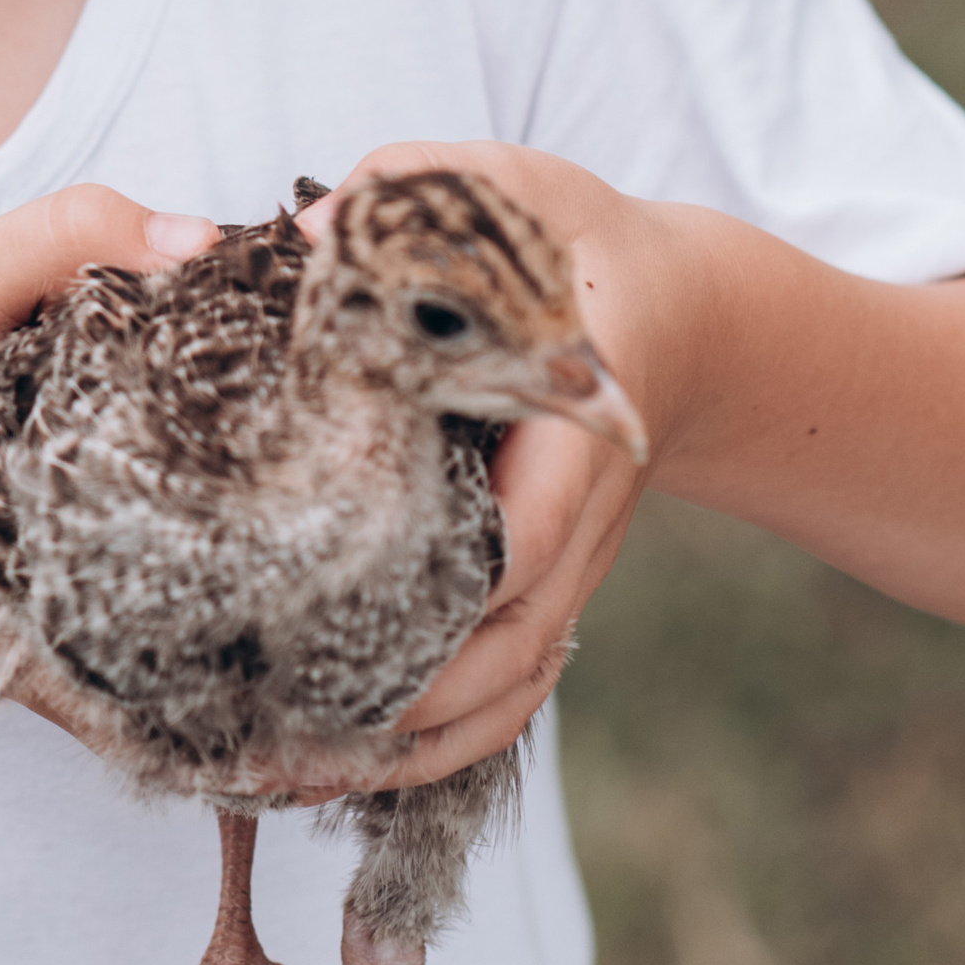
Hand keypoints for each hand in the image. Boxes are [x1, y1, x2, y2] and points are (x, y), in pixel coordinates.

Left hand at [290, 141, 708, 792]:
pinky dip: (433, 744)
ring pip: (508, 690)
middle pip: (511, 643)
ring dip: (408, 749)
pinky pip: (502, 692)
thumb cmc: (569, 239)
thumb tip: (295, 241)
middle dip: (405, 707)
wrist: (686, 313)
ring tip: (285, 778)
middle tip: (278, 738)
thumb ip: (404, 193)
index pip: (530, 526)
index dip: (454, 589)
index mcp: (577, 415)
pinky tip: (335, 770)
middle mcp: (582, 514)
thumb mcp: (498, 186)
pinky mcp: (540, 592)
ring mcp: (567, 568)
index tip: (350, 631)